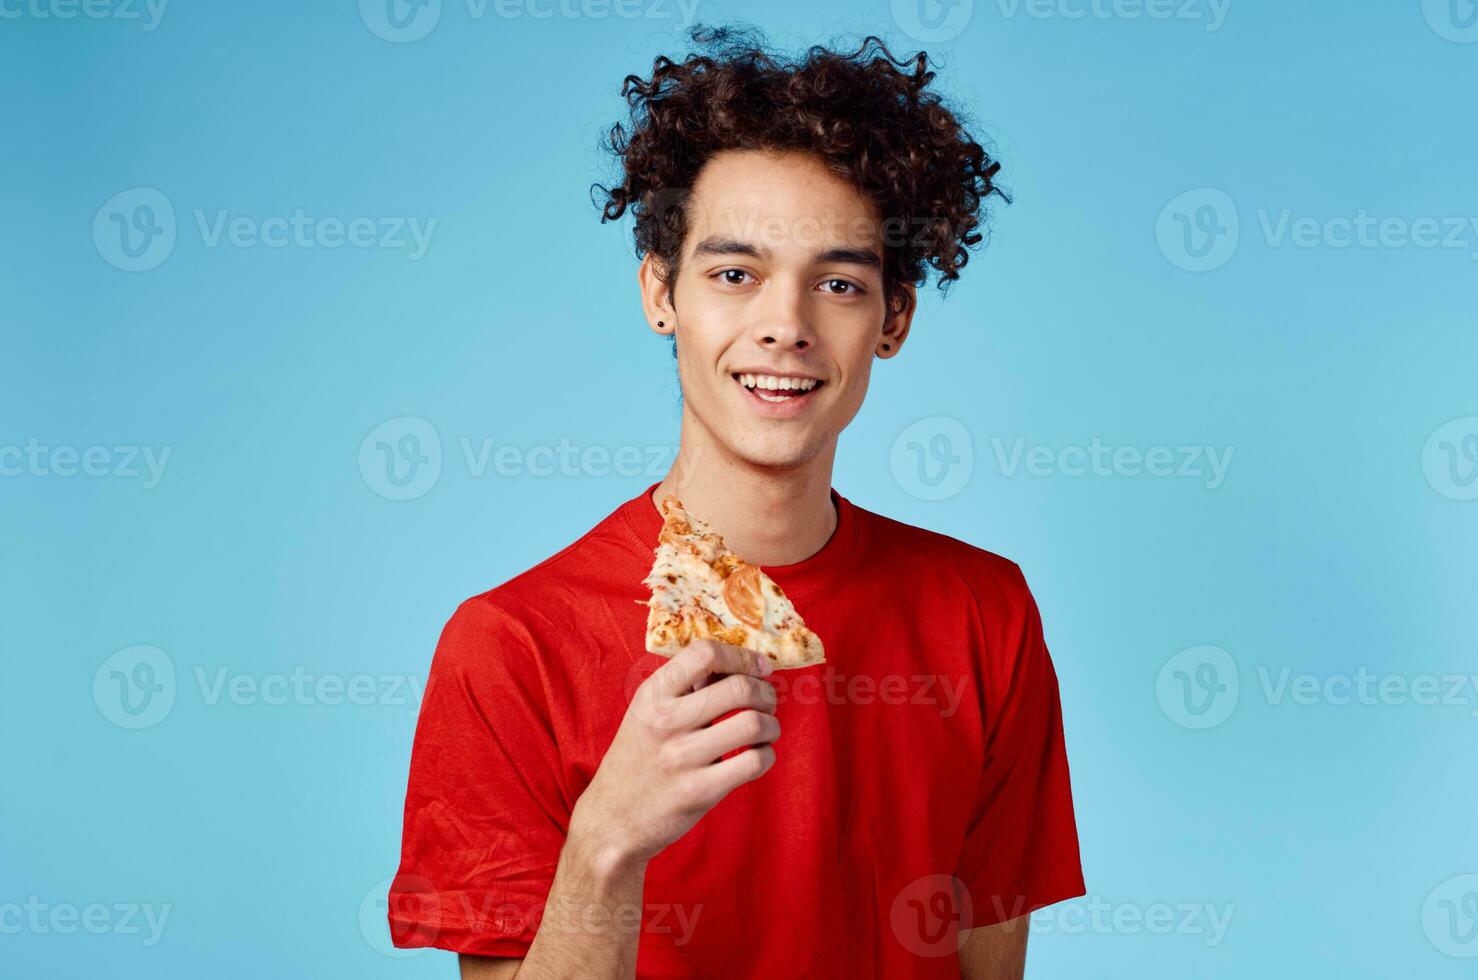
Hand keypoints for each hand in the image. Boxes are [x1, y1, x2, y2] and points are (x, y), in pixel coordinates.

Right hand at [570, 639, 779, 868]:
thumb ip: (686, 687)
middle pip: (740, 687)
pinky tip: (756, 757)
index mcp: (653, 694)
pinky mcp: (699, 791)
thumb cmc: (638, 760)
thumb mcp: (648, 713)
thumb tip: (738, 662)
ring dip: (771, 726)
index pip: (705, 653)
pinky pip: (755, 762)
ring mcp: (682, 757)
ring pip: (754, 724)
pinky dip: (766, 755)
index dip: (742, 656)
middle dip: (766, 693)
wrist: (612, 821)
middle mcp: (665, 721)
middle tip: (766, 703)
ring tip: (765, 732)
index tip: (760, 666)